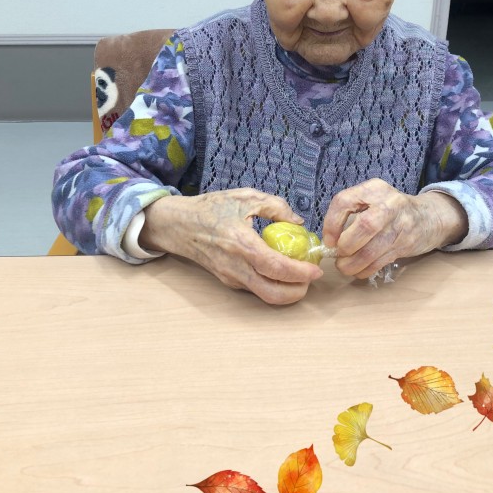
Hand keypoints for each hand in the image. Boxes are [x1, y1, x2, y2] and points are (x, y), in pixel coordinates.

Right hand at [139, 189, 322, 304]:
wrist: (178, 225)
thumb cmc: (210, 208)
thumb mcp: (245, 197)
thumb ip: (275, 206)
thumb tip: (298, 221)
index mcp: (241, 244)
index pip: (276, 267)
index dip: (300, 272)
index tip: (315, 269)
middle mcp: (235, 266)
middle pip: (272, 293)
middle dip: (297, 292)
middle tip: (310, 278)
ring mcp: (230, 277)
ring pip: (264, 295)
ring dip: (286, 290)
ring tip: (299, 274)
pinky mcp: (227, 281)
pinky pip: (255, 288)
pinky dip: (272, 284)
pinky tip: (280, 269)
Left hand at [322, 180, 467, 278]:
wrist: (430, 217)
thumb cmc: (392, 210)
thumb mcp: (373, 200)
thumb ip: (352, 213)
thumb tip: (329, 242)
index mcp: (374, 188)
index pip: (344, 201)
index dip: (331, 224)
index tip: (329, 241)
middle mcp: (389, 203)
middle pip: (364, 226)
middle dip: (346, 245)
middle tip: (339, 255)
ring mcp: (401, 224)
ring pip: (372, 249)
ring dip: (353, 263)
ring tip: (345, 267)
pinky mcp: (406, 243)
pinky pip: (381, 261)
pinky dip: (366, 269)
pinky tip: (359, 270)